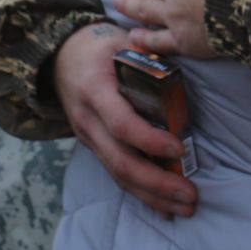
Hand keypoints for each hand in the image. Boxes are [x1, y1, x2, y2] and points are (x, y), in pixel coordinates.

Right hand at [53, 22, 197, 217]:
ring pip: (118, 175)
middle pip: (120, 161)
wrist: (60, 56)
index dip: (149, 140)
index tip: (179, 149)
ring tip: (184, 206)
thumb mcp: (120, 42)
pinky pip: (116, 174)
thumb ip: (149, 58)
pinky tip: (163, 207)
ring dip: (152, 195)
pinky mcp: (94, 147)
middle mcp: (88, 120)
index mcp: (95, 91)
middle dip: (157, 183)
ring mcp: (89, 137)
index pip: (121, 124)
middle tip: (190, 194)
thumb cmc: (98, 47)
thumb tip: (182, 73)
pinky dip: (140, 193)